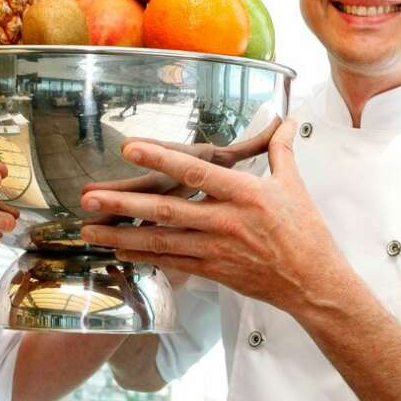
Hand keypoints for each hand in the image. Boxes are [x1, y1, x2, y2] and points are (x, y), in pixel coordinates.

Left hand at [77, 118, 351, 315]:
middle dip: (124, 205)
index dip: (160, 159)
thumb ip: (281, 149)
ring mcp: (216, 249)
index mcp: (244, 194)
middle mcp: (225, 221)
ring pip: (161, 241)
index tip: (130, 148)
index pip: (195, 171)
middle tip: (88, 199)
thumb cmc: (305, 232)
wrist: (313, 282)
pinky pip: (172, 262)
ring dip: (122, 235)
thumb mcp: (294, 185)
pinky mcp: (213, 270)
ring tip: (89, 229)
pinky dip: (144, 256)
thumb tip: (285, 119)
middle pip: (167, 210)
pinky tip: (118, 250)